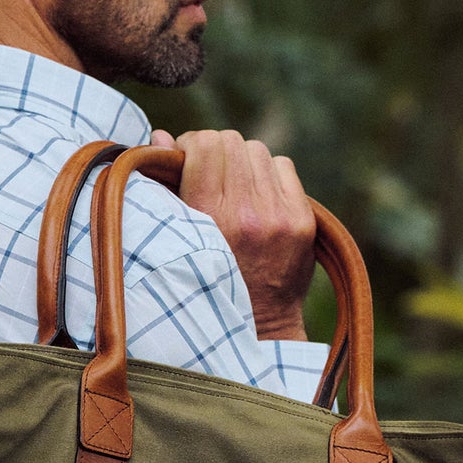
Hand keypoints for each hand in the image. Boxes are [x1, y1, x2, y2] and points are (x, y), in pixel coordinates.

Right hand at [151, 128, 314, 340]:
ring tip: (235, 190)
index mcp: (208, 217)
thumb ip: (166, 188)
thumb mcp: (178, 240)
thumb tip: (161, 136)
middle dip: (217, 152)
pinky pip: (284, 166)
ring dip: (243, 163)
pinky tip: (259, 199)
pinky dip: (270, 176)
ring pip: (258, 151)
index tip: (187, 162)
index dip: (193, 145)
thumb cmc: (206, 282)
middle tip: (210, 174)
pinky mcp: (301, 220)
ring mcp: (277, 216)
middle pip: (231, 141)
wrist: (257, 325)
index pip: (205, 144)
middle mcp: (245, 213)